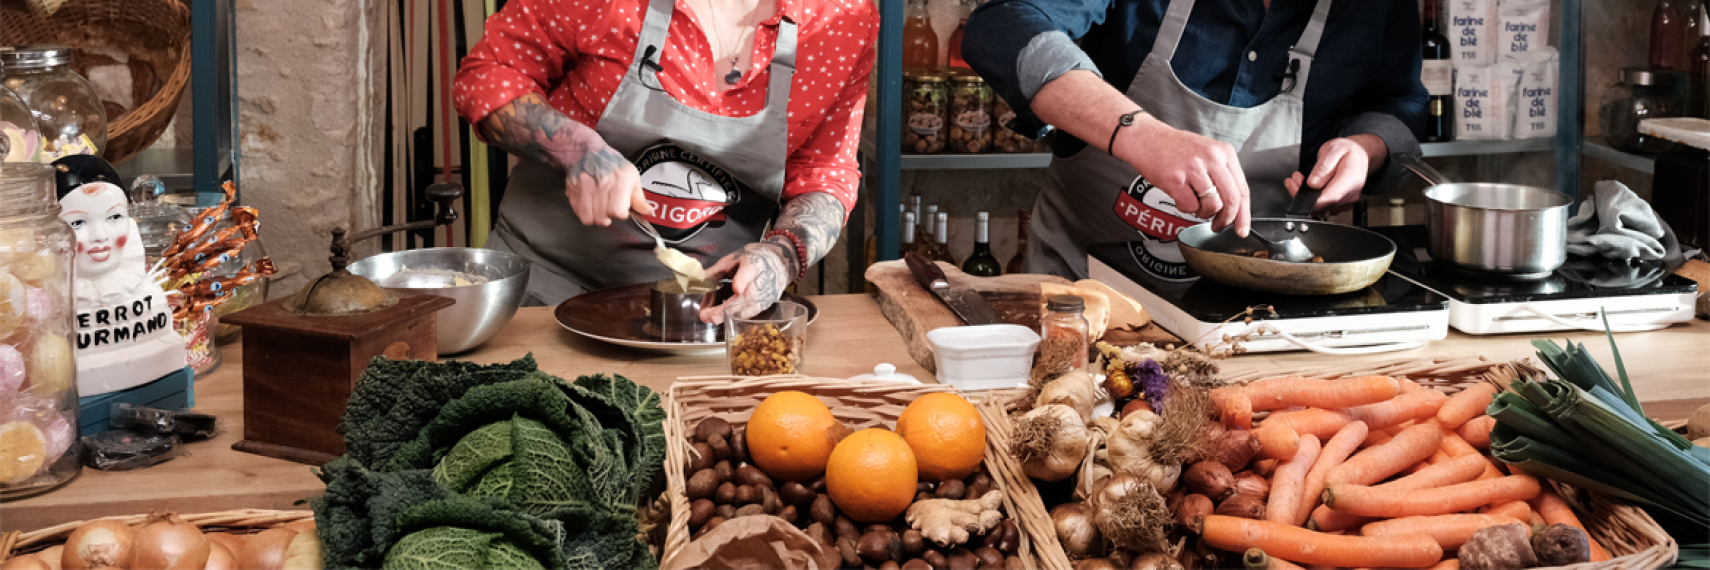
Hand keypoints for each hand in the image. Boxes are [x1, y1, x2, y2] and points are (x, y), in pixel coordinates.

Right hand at [563, 148, 650, 226]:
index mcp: (619, 181)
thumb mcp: (632, 177)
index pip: (616, 211)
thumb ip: (639, 198)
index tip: (621, 209)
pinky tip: (590, 204)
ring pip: (588, 218)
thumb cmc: (613, 165)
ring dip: (595, 217)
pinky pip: (577, 211)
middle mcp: (601, 183)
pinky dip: (584, 212)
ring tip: (599, 208)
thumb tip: (648, 212)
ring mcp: (584, 186)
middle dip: (607, 217)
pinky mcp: (572, 189)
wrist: (590, 150)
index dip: (620, 213)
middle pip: (602, 218)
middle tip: (609, 209)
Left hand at [699, 238, 798, 324]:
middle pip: (747, 297)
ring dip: (726, 315)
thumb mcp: (734, 259)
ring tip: (708, 316)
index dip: (743, 280)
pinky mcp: (765, 305)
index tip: (736, 288)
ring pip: (747, 309)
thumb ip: (717, 271)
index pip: (750, 271)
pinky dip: (732, 315)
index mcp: (754, 263)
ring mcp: (766, 295)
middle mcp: (762, 280)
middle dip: (727, 308)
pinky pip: (748, 313)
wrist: (779, 263)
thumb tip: (698, 281)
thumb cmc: (754, 259)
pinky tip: (717, 313)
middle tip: (708, 316)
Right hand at [1116, 114, 1251, 235]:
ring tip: (1194, 205)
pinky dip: (1186, 208)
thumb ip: (1222, 175)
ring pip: (1212, 205)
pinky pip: (1190, 207)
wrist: (1146, 138)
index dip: (1244, 214)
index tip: (1242, 229)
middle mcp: (1212, 158)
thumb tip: (1233, 206)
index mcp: (1224, 152)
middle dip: (1226, 220)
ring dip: (1203, 213)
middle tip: (1218, 226)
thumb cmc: (1174, 148)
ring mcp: (1194, 168)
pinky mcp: (1176, 179)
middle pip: (1232, 200)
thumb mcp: (1207, 153)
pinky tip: (1180, 197)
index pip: (1242, 188)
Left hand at [1284, 135, 1385, 213]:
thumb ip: (1323, 167)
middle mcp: (1351, 194)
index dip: (1310, 198)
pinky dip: (1311, 199)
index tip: (1295, 186)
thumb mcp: (1333, 149)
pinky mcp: (1340, 204)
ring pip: (1320, 208)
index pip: (1330, 198)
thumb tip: (1312, 183)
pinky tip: (1306, 187)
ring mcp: (1346, 201)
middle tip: (1293, 179)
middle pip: (1322, 205)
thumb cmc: (1347, 151)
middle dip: (1302, 193)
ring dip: (1304, 196)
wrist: (1359, 155)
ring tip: (1298, 179)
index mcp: (1351, 179)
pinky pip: (1323, 207)